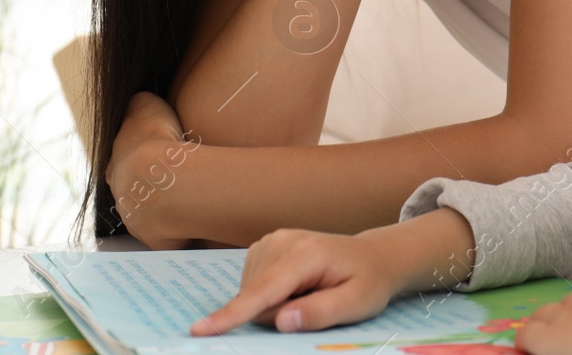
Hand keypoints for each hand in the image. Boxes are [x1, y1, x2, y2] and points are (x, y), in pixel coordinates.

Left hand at [104, 91, 198, 250]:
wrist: (165, 179)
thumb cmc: (155, 140)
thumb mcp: (144, 106)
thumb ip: (139, 105)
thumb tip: (138, 101)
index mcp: (115, 167)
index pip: (121, 166)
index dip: (139, 161)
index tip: (157, 159)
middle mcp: (121, 197)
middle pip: (134, 193)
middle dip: (152, 188)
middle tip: (176, 179)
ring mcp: (137, 221)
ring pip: (151, 215)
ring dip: (167, 208)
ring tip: (191, 198)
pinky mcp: (157, 239)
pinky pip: (170, 233)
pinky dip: (181, 226)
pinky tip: (198, 215)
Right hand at [189, 228, 399, 335]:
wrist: (371, 257)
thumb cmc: (367, 282)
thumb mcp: (357, 304)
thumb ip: (320, 312)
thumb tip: (281, 321)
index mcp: (305, 254)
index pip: (262, 291)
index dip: (232, 314)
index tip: (200, 330)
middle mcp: (283, 241)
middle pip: (256, 297)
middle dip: (277, 315)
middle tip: (317, 303)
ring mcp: (271, 241)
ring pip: (252, 293)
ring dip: (274, 305)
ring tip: (309, 293)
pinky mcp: (264, 247)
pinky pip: (253, 285)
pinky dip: (269, 295)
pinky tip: (296, 287)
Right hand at [515, 277, 571, 354]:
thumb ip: (562, 353)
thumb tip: (556, 350)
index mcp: (557, 337)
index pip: (526, 334)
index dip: (527, 345)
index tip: (534, 352)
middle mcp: (569, 309)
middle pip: (542, 314)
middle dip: (544, 328)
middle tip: (558, 345)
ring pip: (571, 302)